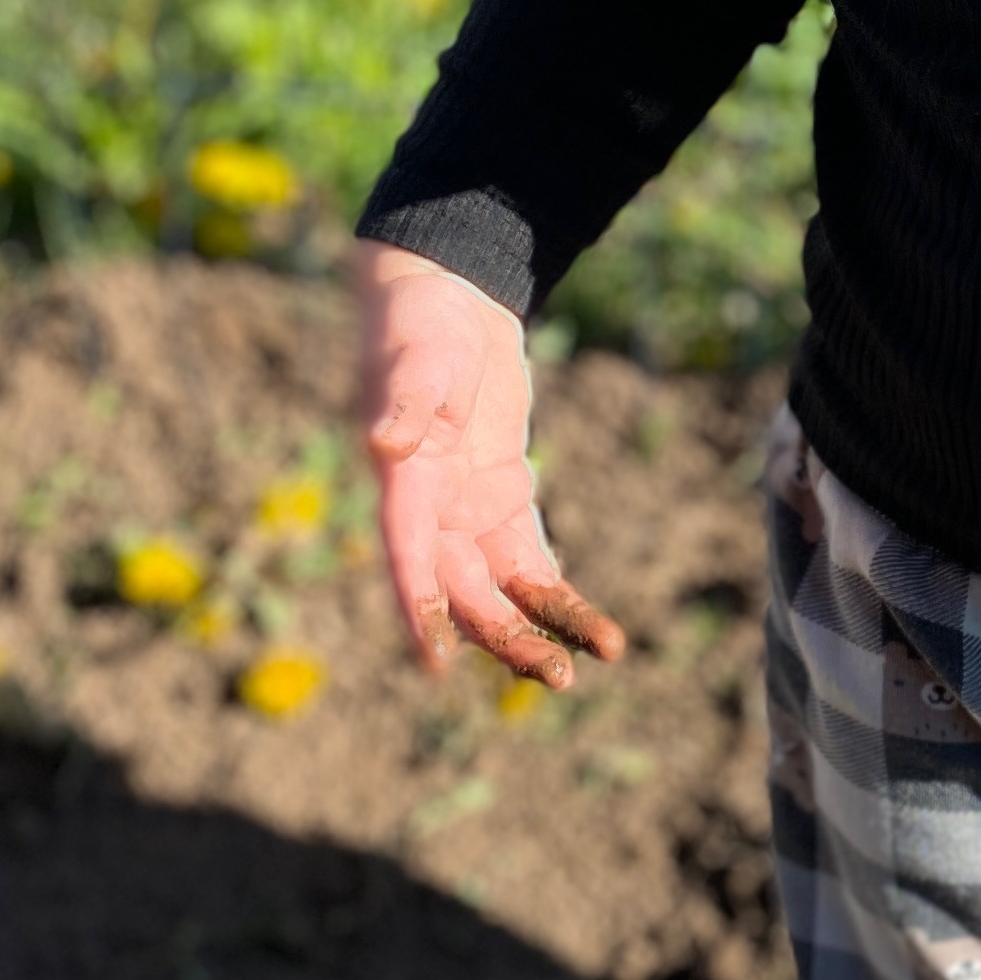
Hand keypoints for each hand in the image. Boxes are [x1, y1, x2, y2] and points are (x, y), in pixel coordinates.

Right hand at [354, 240, 627, 685]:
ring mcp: (468, 512)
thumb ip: (404, 403)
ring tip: (597, 659)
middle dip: (507, 637)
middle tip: (558, 677)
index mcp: (402, 481)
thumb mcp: (415, 357)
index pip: (409, 555)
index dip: (421, 610)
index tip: (434, 665)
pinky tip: (596, 631)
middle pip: (466, 592)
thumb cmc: (418, 326)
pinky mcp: (504, 500)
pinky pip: (530, 562)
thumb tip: (383, 444)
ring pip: (503, 590)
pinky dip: (558, 596)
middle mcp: (431, 511)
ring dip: (542, 629)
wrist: (447, 303)